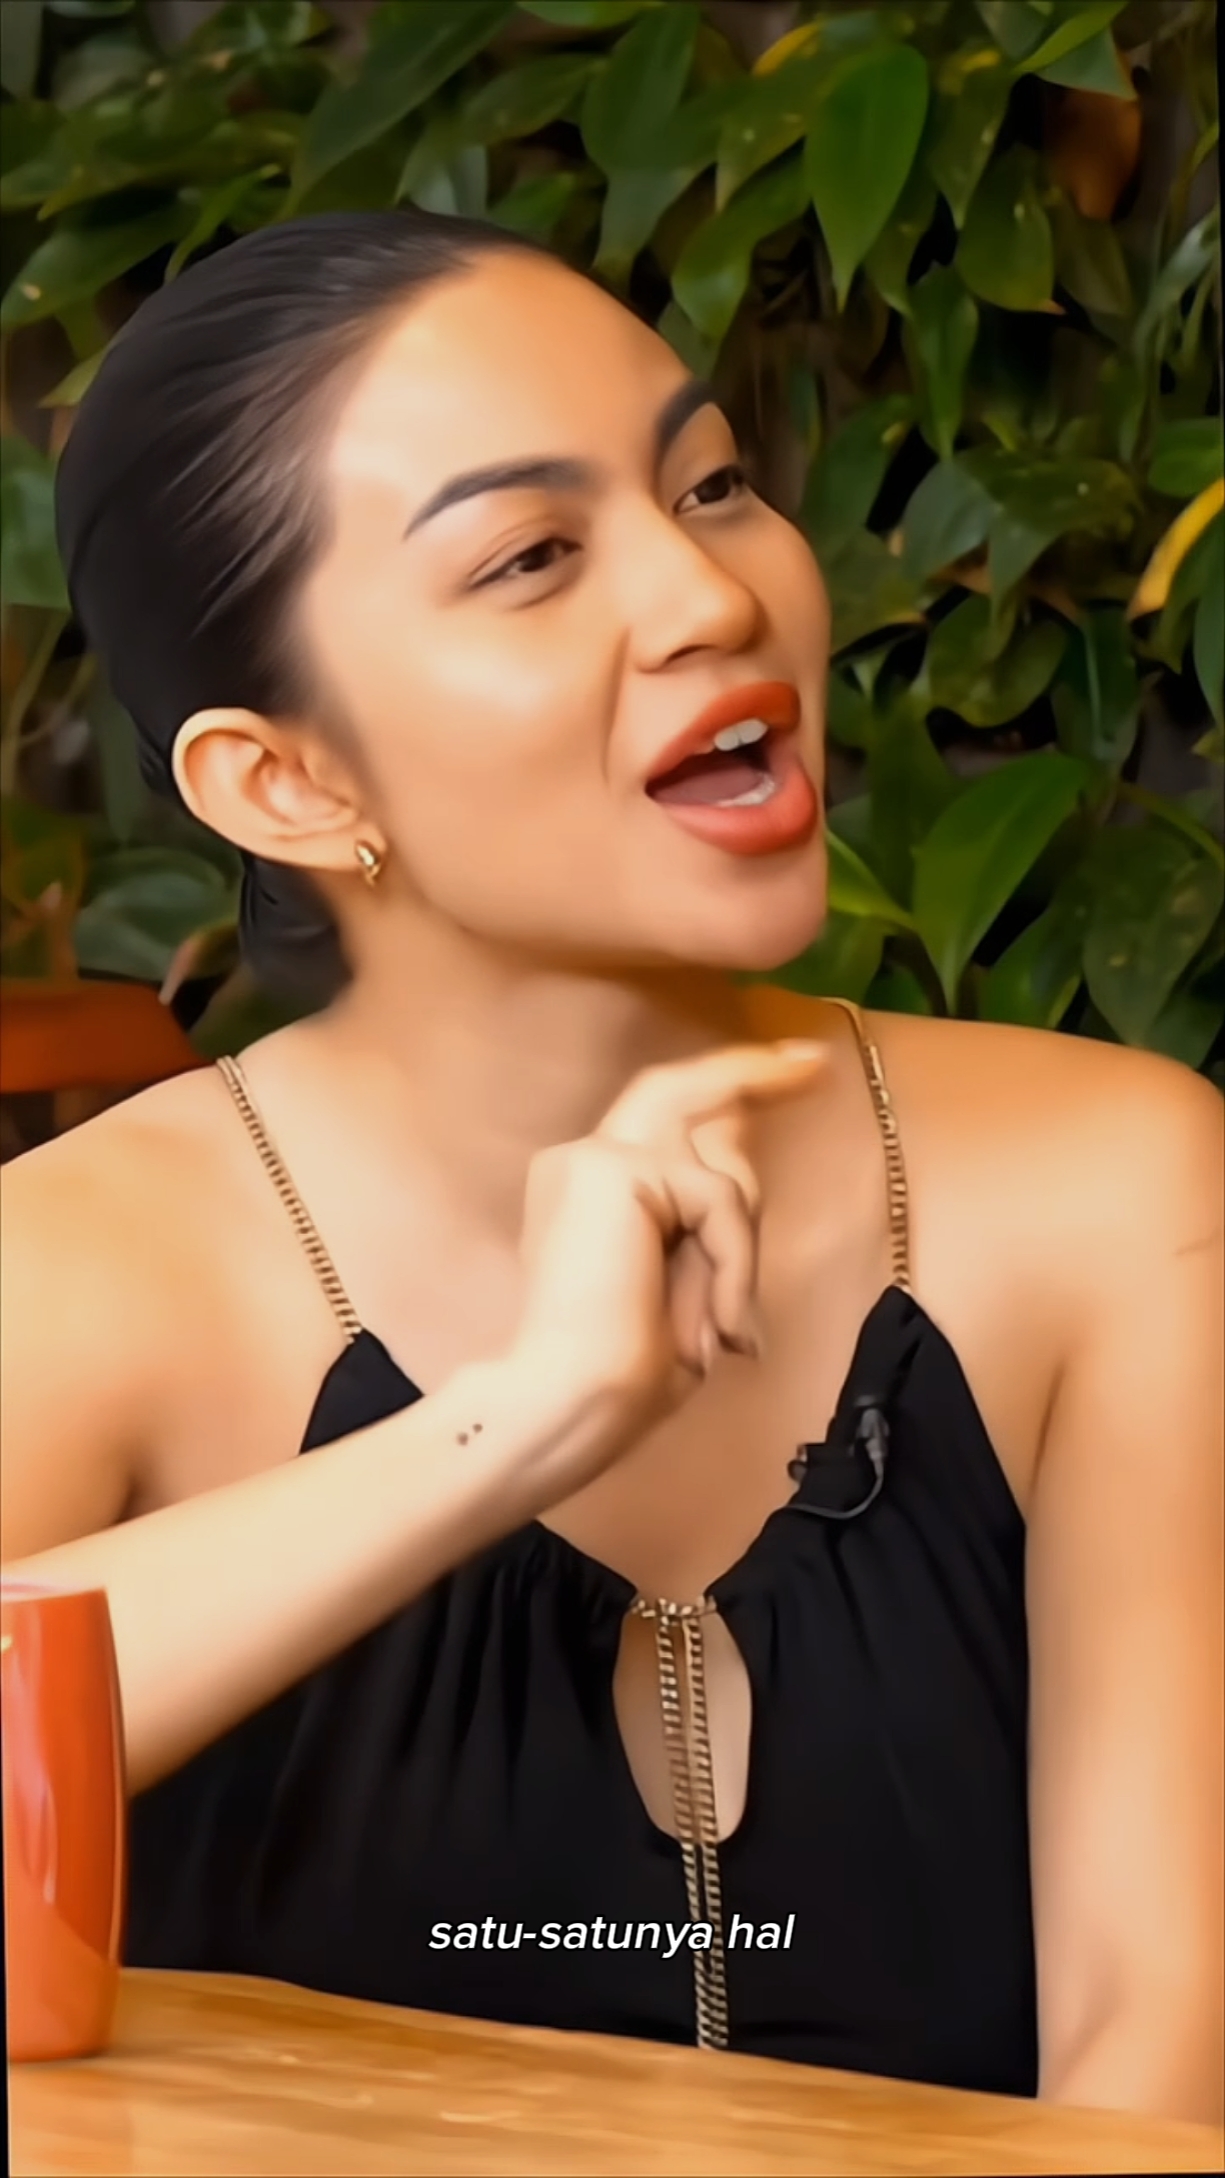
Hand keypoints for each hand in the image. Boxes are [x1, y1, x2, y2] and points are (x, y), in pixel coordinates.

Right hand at [505, 1039, 828, 1490]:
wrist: (566, 1401)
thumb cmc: (619, 1374)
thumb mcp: (684, 1284)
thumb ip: (705, 1226)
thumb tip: (741, 1184)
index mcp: (589, 1190)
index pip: (666, 1128)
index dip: (723, 1104)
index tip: (786, 1077)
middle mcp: (582, 1160)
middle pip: (678, 1088)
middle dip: (751, 1071)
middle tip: (814, 1063)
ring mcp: (593, 1156)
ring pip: (711, 1161)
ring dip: (737, 1240)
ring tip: (725, 1323)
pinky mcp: (611, 1167)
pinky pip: (716, 1200)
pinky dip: (732, 1266)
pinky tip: (718, 1326)